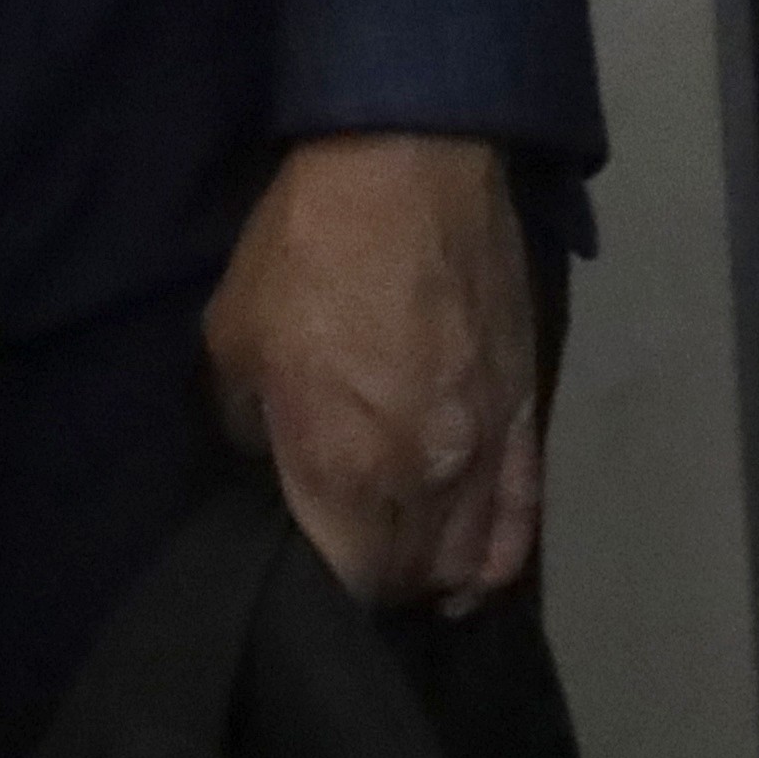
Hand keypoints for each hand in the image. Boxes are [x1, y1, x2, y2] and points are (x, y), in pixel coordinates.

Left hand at [209, 131, 558, 611]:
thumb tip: (273, 463)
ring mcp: (488, 443)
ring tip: (407, 572)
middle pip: (413, 576)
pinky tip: (472, 572)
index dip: (324, 597)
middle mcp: (428, 475)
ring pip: (472, 556)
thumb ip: (252, 430)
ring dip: (437, 575)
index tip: (301, 578)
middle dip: (378, 584)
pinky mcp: (526, 405)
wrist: (410, 159)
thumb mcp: (233, 343)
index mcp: (346, 468)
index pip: (349, 586)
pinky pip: (523, 509)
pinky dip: (499, 552)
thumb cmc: (306, 252)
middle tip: (344, 560)